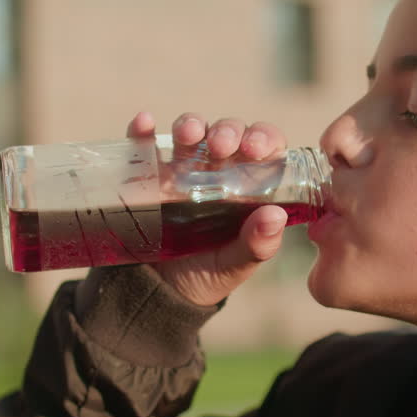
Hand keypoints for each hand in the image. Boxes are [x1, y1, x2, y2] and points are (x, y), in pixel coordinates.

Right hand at [127, 112, 289, 306]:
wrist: (160, 292)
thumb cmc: (208, 273)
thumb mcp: (235, 265)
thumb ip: (257, 244)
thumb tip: (275, 216)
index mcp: (247, 184)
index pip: (263, 147)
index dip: (263, 138)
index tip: (255, 148)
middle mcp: (217, 168)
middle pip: (226, 133)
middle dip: (225, 131)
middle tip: (220, 146)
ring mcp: (181, 167)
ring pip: (188, 131)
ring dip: (189, 124)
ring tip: (186, 135)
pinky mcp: (148, 174)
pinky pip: (143, 144)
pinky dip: (141, 130)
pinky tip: (143, 125)